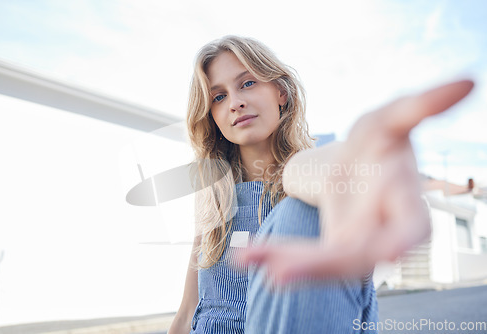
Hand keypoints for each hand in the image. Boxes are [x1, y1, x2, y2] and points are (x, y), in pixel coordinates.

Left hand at [239, 80, 473, 284]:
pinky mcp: (331, 249)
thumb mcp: (390, 119)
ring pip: (324, 264)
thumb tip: (468, 80)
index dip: (399, 241)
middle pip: (357, 257)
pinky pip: (305, 258)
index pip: (410, 229)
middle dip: (320, 265)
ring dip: (288, 264)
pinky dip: (276, 256)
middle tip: (278, 272)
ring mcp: (357, 246)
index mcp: (406, 206)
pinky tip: (246, 256)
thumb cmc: (377, 141)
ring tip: (248, 260)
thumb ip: (421, 106)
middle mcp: (383, 233)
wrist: (356, 164)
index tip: (385, 255)